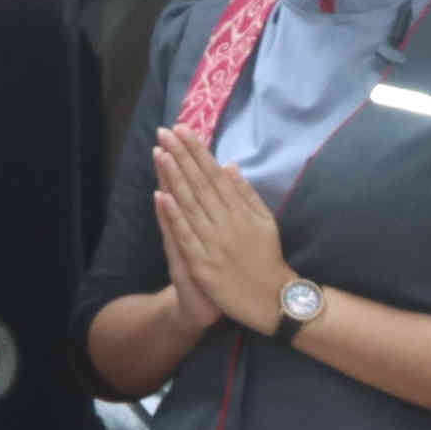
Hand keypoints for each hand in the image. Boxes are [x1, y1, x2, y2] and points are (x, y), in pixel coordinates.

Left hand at [153, 128, 289, 335]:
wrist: (271, 299)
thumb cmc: (267, 258)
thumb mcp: (265, 221)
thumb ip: (246, 194)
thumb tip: (229, 166)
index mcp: (241, 210)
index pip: (214, 174)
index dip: (198, 151)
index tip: (183, 130)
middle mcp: (227, 222)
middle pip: (199, 183)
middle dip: (181, 156)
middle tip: (166, 132)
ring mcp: (213, 242)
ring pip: (190, 204)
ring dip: (173, 177)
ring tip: (160, 152)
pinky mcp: (203, 263)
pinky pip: (185, 235)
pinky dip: (172, 215)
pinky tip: (161, 195)